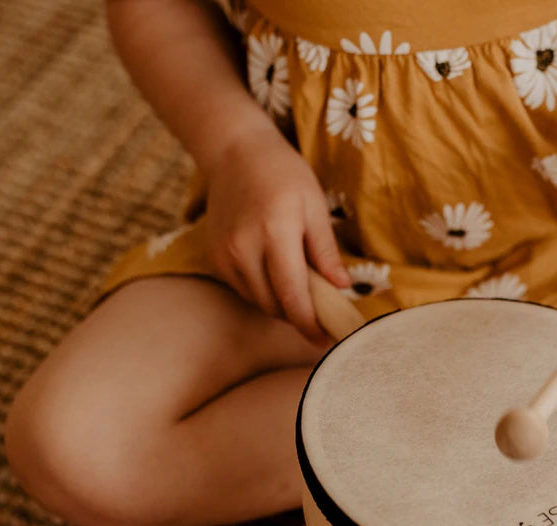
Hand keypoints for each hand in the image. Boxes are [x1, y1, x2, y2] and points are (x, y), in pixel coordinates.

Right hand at [203, 124, 350, 342]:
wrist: (235, 153)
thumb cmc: (284, 175)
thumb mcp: (314, 206)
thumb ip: (326, 251)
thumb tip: (342, 288)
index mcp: (275, 232)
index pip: (292, 295)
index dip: (310, 324)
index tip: (326, 341)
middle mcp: (244, 248)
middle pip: (274, 305)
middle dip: (299, 316)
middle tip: (322, 313)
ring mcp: (224, 255)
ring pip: (258, 302)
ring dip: (282, 304)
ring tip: (301, 287)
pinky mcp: (214, 258)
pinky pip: (244, 289)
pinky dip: (263, 291)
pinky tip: (276, 272)